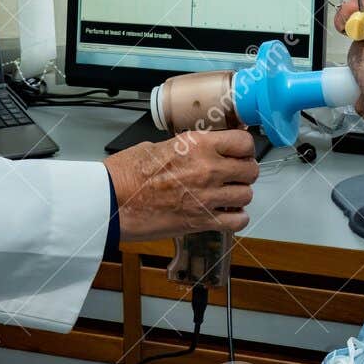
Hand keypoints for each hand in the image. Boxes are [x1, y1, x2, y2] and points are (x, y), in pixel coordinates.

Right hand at [105, 129, 258, 242]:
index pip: (244, 142)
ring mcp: (207, 196)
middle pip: (251, 169)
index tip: (240, 152)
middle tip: (234, 175)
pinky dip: (235, 219)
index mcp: (197, 144)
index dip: (244, 148)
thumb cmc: (126, 173)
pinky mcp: (202, 221)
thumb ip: (185, 149)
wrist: (112, 200)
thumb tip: (197, 150)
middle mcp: (208, 168)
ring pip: (246, 195)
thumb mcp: (157, 146)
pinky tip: (224, 214)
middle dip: (244, 172)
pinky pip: (238, 221)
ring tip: (226, 195)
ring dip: (238, 196)